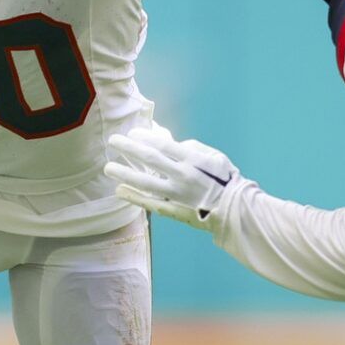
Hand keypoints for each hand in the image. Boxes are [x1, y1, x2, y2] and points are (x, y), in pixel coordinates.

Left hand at [105, 129, 244, 229]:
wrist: (235, 211)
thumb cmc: (227, 181)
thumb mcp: (216, 157)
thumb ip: (195, 148)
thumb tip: (175, 143)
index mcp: (194, 160)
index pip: (164, 145)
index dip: (146, 137)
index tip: (133, 132)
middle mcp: (183, 176)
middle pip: (151, 159)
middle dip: (130, 148)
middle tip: (113, 140)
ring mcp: (176, 195)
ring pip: (146, 182)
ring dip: (125, 174)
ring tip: (109, 168)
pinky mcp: (173, 210)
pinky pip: (150, 203)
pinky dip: (133, 197)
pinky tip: (119, 191)